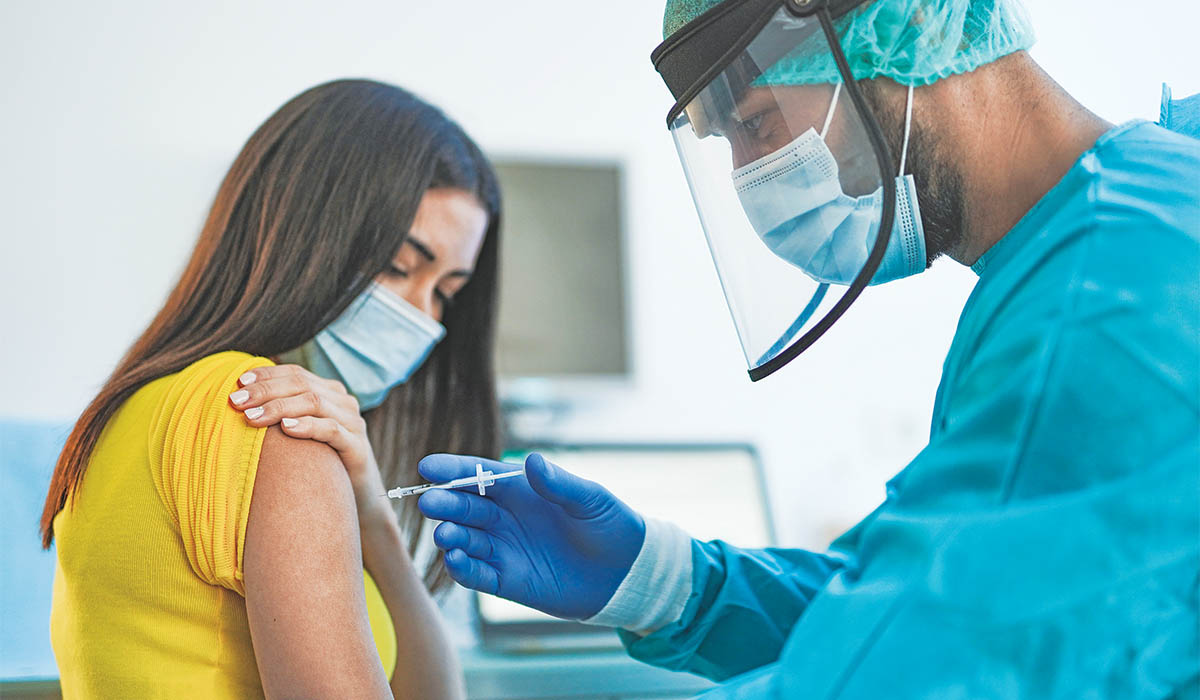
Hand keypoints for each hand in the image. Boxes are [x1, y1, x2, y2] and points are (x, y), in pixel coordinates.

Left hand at [229, 364, 386, 520]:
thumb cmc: (320, 461)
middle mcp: (343, 402)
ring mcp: (352, 423)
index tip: (238, 383)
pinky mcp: (357, 446)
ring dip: (279, 407)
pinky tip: (286, 428)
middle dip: (266, 391)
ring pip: (314, 402)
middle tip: (236, 401)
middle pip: (302, 384)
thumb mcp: (301, 432)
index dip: (267, 375)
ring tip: (252, 417)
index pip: (295, 373)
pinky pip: (331, 430)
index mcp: (329, 392)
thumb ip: (282, 413)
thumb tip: (240, 403)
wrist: (357, 495)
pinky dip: (307, 426)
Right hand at [417, 452, 644, 619]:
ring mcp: (504, 549)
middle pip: (466, 507)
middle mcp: (505, 517)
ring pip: (466, 540)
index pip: (479, 475)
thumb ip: (560, 484)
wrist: (626, 573)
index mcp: (521, 490)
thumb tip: (532, 461)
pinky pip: (477, 574)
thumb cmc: (610, 525)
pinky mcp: (507, 580)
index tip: (427, 466)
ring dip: (451, 536)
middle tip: (430, 503)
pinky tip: (454, 559)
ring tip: (445, 535)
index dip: (452, 470)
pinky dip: (462, 568)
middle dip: (446, 504)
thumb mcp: (590, 500)